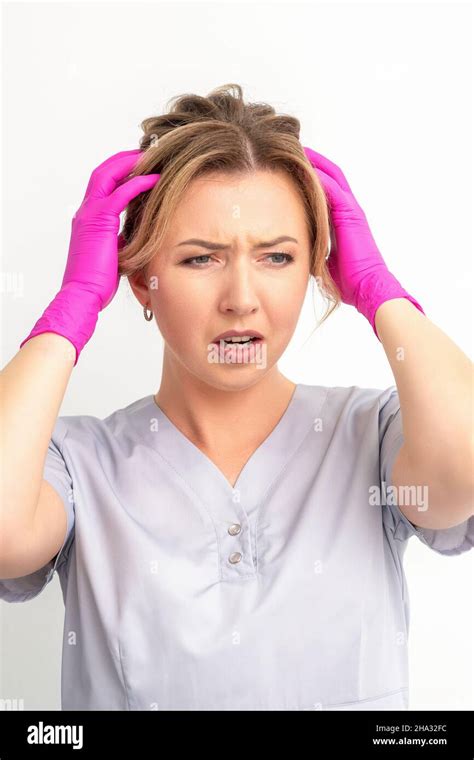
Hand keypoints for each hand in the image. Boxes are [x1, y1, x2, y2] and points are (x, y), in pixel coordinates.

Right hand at [20, 150, 159, 364]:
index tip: (140, 166)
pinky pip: (121, 193)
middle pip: (103, 171)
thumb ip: (120, 240)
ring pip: (109, 175)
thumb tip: (136, 237)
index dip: (120, 171)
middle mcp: (86, 211)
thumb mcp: (112, 254)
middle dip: (125, 159)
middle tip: (148, 153)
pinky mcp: (100, 221)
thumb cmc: (97, 282)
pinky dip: (139, 183)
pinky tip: (156, 179)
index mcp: (87, 218)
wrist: (83, 294)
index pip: (102, 184)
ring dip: (131, 164)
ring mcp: (90, 214)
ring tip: (153, 158)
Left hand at [303, 146, 424, 337]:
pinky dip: (320, 177)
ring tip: (296, 149)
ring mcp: (352, 211)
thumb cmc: (349, 280)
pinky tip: (304, 167)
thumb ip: (316, 245)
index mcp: (344, 219)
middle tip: (292, 147)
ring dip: (315, 162)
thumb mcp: (326, 258)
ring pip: (333, 177)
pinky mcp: (351, 217)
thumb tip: (299, 249)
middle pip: (331, 175)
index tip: (292, 164)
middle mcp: (349, 210)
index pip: (327, 188)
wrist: (368, 289)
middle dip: (313, 160)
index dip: (312, 174)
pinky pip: (334, 191)